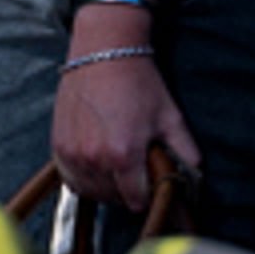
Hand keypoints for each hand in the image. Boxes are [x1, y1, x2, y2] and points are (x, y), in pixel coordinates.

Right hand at [52, 38, 197, 210]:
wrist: (104, 52)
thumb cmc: (139, 83)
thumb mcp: (170, 117)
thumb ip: (186, 152)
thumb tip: (196, 177)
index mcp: (124, 154)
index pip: (136, 201)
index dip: (147, 196)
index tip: (151, 185)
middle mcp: (94, 158)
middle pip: (113, 199)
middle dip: (128, 192)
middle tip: (137, 173)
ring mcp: (72, 153)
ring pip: (90, 192)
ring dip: (106, 188)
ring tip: (118, 169)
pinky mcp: (58, 146)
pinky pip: (70, 179)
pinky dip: (84, 179)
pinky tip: (96, 166)